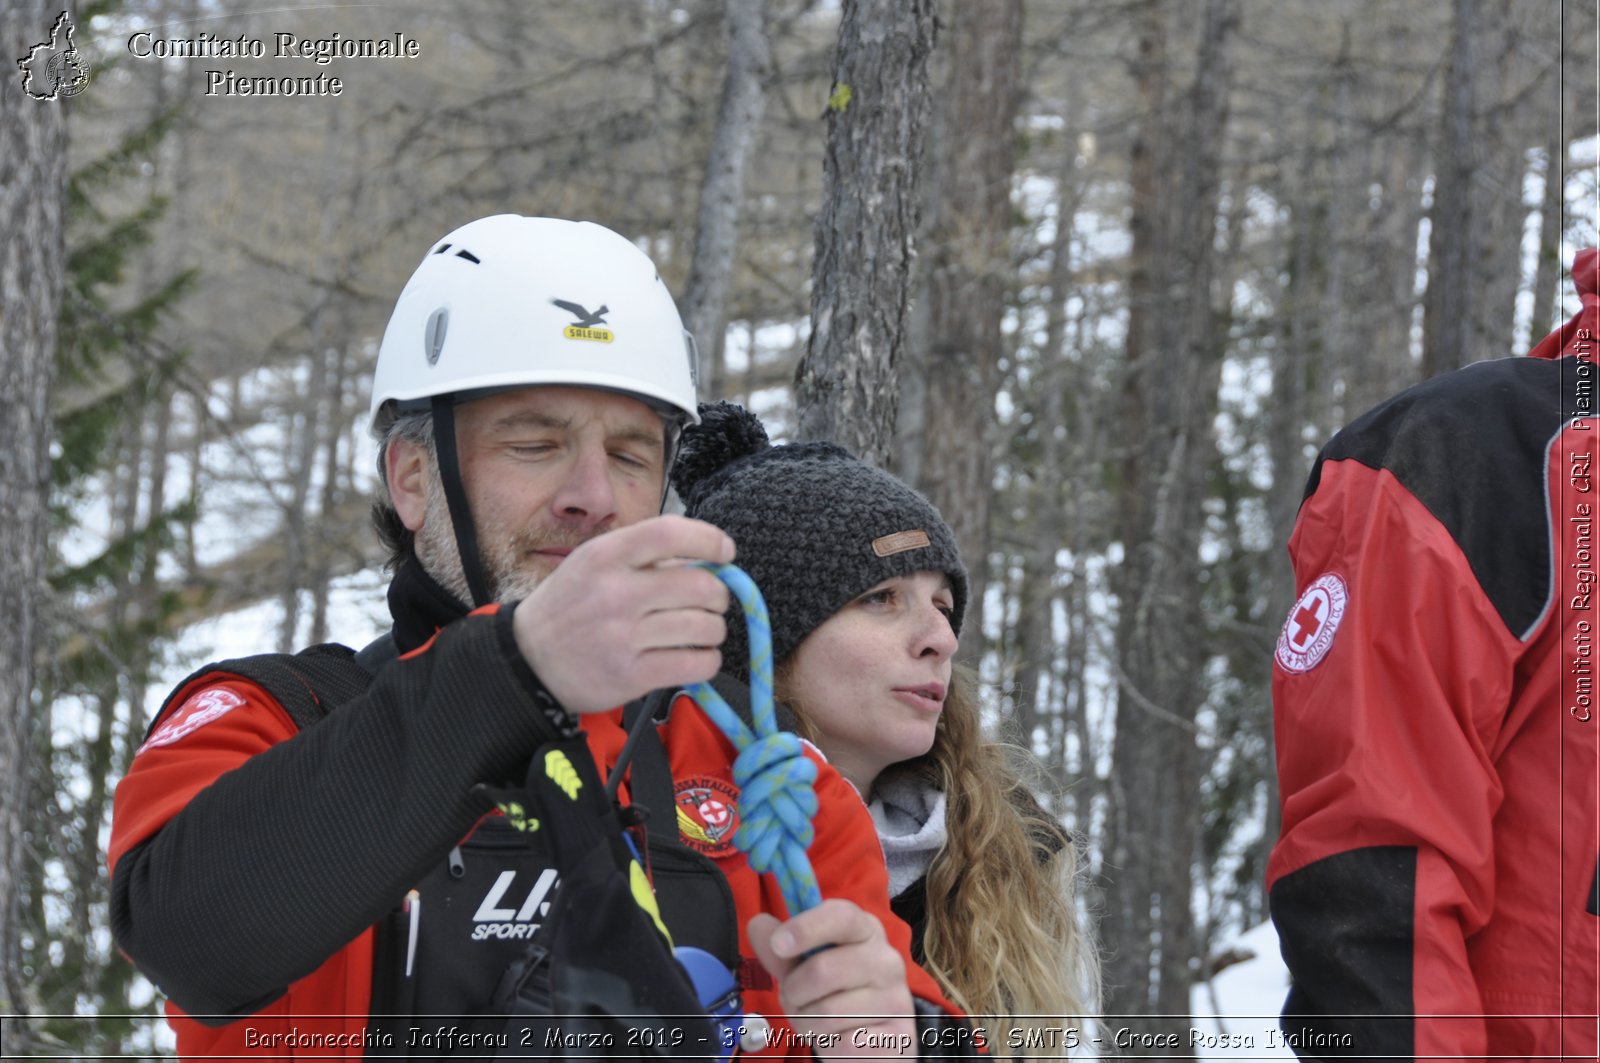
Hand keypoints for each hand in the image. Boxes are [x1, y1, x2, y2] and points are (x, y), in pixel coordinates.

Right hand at [513, 515, 734, 713]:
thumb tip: (708, 560)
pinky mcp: (631, 676)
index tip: (725, 552)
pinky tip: (696, 656)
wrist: (528, 661)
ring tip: (701, 630)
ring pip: (704, 627)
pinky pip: (696, 664)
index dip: (709, 539)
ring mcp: (623, 637)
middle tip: (711, 601)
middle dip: (718, 595)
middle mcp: (615, 593)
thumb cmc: (570, 607)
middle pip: (700, 585)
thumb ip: (643, 555)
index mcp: (605, 556)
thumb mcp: (592, 563)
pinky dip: (707, 660)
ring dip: (714, 629)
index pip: (670, 533)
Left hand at [748, 900, 917, 1059]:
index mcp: (864, 929)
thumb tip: (759, 924)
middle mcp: (887, 959)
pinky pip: (843, 1044)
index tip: (778, 944)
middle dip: (793, 991)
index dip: (806, 928)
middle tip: (793, 998)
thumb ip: (780, 947)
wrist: (871, 1038)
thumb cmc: (833, 991)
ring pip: (827, 1013)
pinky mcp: (898, 1036)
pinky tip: (837, 1038)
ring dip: (805, 1022)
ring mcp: (896, 998)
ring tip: (813, 1020)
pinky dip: (827, 1045)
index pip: (841, 916)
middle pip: (823, 970)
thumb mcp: (803, 965)